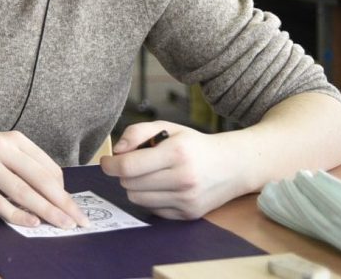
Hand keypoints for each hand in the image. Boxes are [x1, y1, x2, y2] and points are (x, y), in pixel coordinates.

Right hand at [0, 126, 88, 228]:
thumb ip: (20, 162)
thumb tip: (48, 190)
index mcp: (12, 139)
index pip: (47, 166)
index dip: (64, 190)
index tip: (73, 206)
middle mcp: (0, 148)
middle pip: (40, 180)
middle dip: (63, 203)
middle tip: (78, 219)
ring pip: (23, 192)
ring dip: (46, 211)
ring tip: (62, 224)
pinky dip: (17, 214)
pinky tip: (31, 223)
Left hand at [100, 121, 243, 218]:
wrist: (233, 165)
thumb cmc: (194, 144)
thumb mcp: (167, 127)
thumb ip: (137, 132)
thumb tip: (117, 151)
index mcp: (176, 153)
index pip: (128, 166)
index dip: (110, 165)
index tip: (107, 161)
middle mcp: (183, 178)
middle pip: (129, 184)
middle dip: (124, 174)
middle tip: (133, 164)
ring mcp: (186, 199)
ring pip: (137, 199)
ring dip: (134, 187)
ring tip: (147, 175)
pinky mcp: (188, 214)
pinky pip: (152, 209)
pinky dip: (149, 198)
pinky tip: (161, 186)